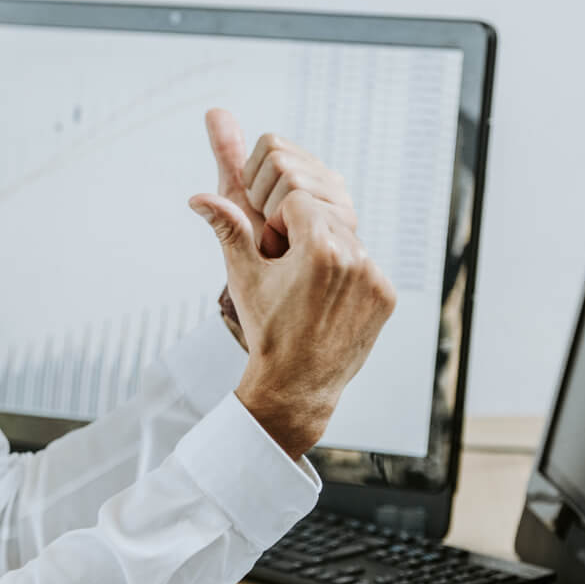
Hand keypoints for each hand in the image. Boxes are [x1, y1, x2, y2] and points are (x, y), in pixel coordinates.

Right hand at [190, 113, 395, 458]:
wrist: (295, 385)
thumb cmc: (266, 331)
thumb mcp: (244, 276)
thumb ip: (228, 228)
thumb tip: (199, 198)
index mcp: (319, 246)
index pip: (296, 201)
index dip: (278, 225)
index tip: (274, 255)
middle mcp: (354, 257)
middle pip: (324, 217)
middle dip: (303, 235)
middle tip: (289, 272)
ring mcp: (374, 278)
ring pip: (347, 239)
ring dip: (327, 253)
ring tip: (307, 289)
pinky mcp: (385, 296)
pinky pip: (366, 267)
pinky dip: (348, 277)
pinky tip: (327, 302)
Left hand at [203, 110, 357, 258]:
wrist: (273, 292)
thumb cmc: (256, 246)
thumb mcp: (238, 197)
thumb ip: (228, 154)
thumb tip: (214, 110)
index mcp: (309, 167)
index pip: (270, 144)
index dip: (252, 176)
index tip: (258, 205)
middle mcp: (331, 182)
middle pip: (280, 161)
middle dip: (263, 197)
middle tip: (271, 227)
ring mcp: (343, 204)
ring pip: (292, 181)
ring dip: (275, 218)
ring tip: (285, 242)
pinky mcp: (348, 228)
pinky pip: (303, 210)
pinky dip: (286, 232)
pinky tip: (293, 251)